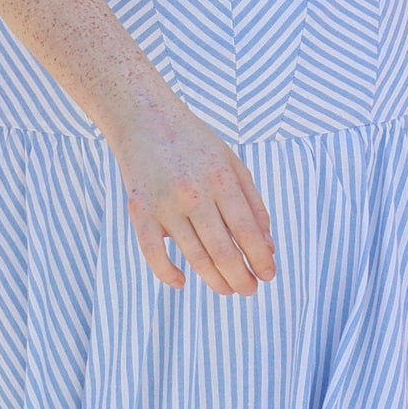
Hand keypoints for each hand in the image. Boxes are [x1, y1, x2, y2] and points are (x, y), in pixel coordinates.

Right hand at [110, 93, 276, 295]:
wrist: (143, 118)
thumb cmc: (194, 143)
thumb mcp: (232, 163)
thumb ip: (253, 203)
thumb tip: (268, 246)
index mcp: (220, 178)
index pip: (246, 230)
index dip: (260, 259)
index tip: (269, 276)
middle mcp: (193, 192)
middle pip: (222, 249)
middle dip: (241, 277)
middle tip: (250, 290)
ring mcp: (163, 203)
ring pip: (193, 255)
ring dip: (214, 280)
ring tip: (228, 289)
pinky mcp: (138, 210)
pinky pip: (152, 252)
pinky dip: (167, 273)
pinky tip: (182, 282)